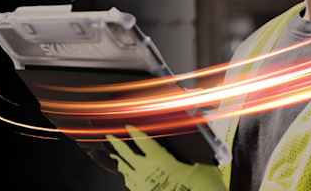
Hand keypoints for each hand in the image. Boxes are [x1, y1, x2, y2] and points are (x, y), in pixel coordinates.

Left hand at [106, 125, 226, 190]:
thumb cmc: (198, 187)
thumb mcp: (201, 166)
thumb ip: (192, 156)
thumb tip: (197, 146)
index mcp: (161, 160)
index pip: (144, 142)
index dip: (134, 132)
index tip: (127, 125)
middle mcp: (147, 171)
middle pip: (127, 154)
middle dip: (117, 144)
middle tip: (109, 136)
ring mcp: (142, 184)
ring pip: (125, 169)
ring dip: (120, 160)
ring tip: (115, 154)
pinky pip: (130, 183)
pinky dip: (126, 175)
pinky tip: (126, 174)